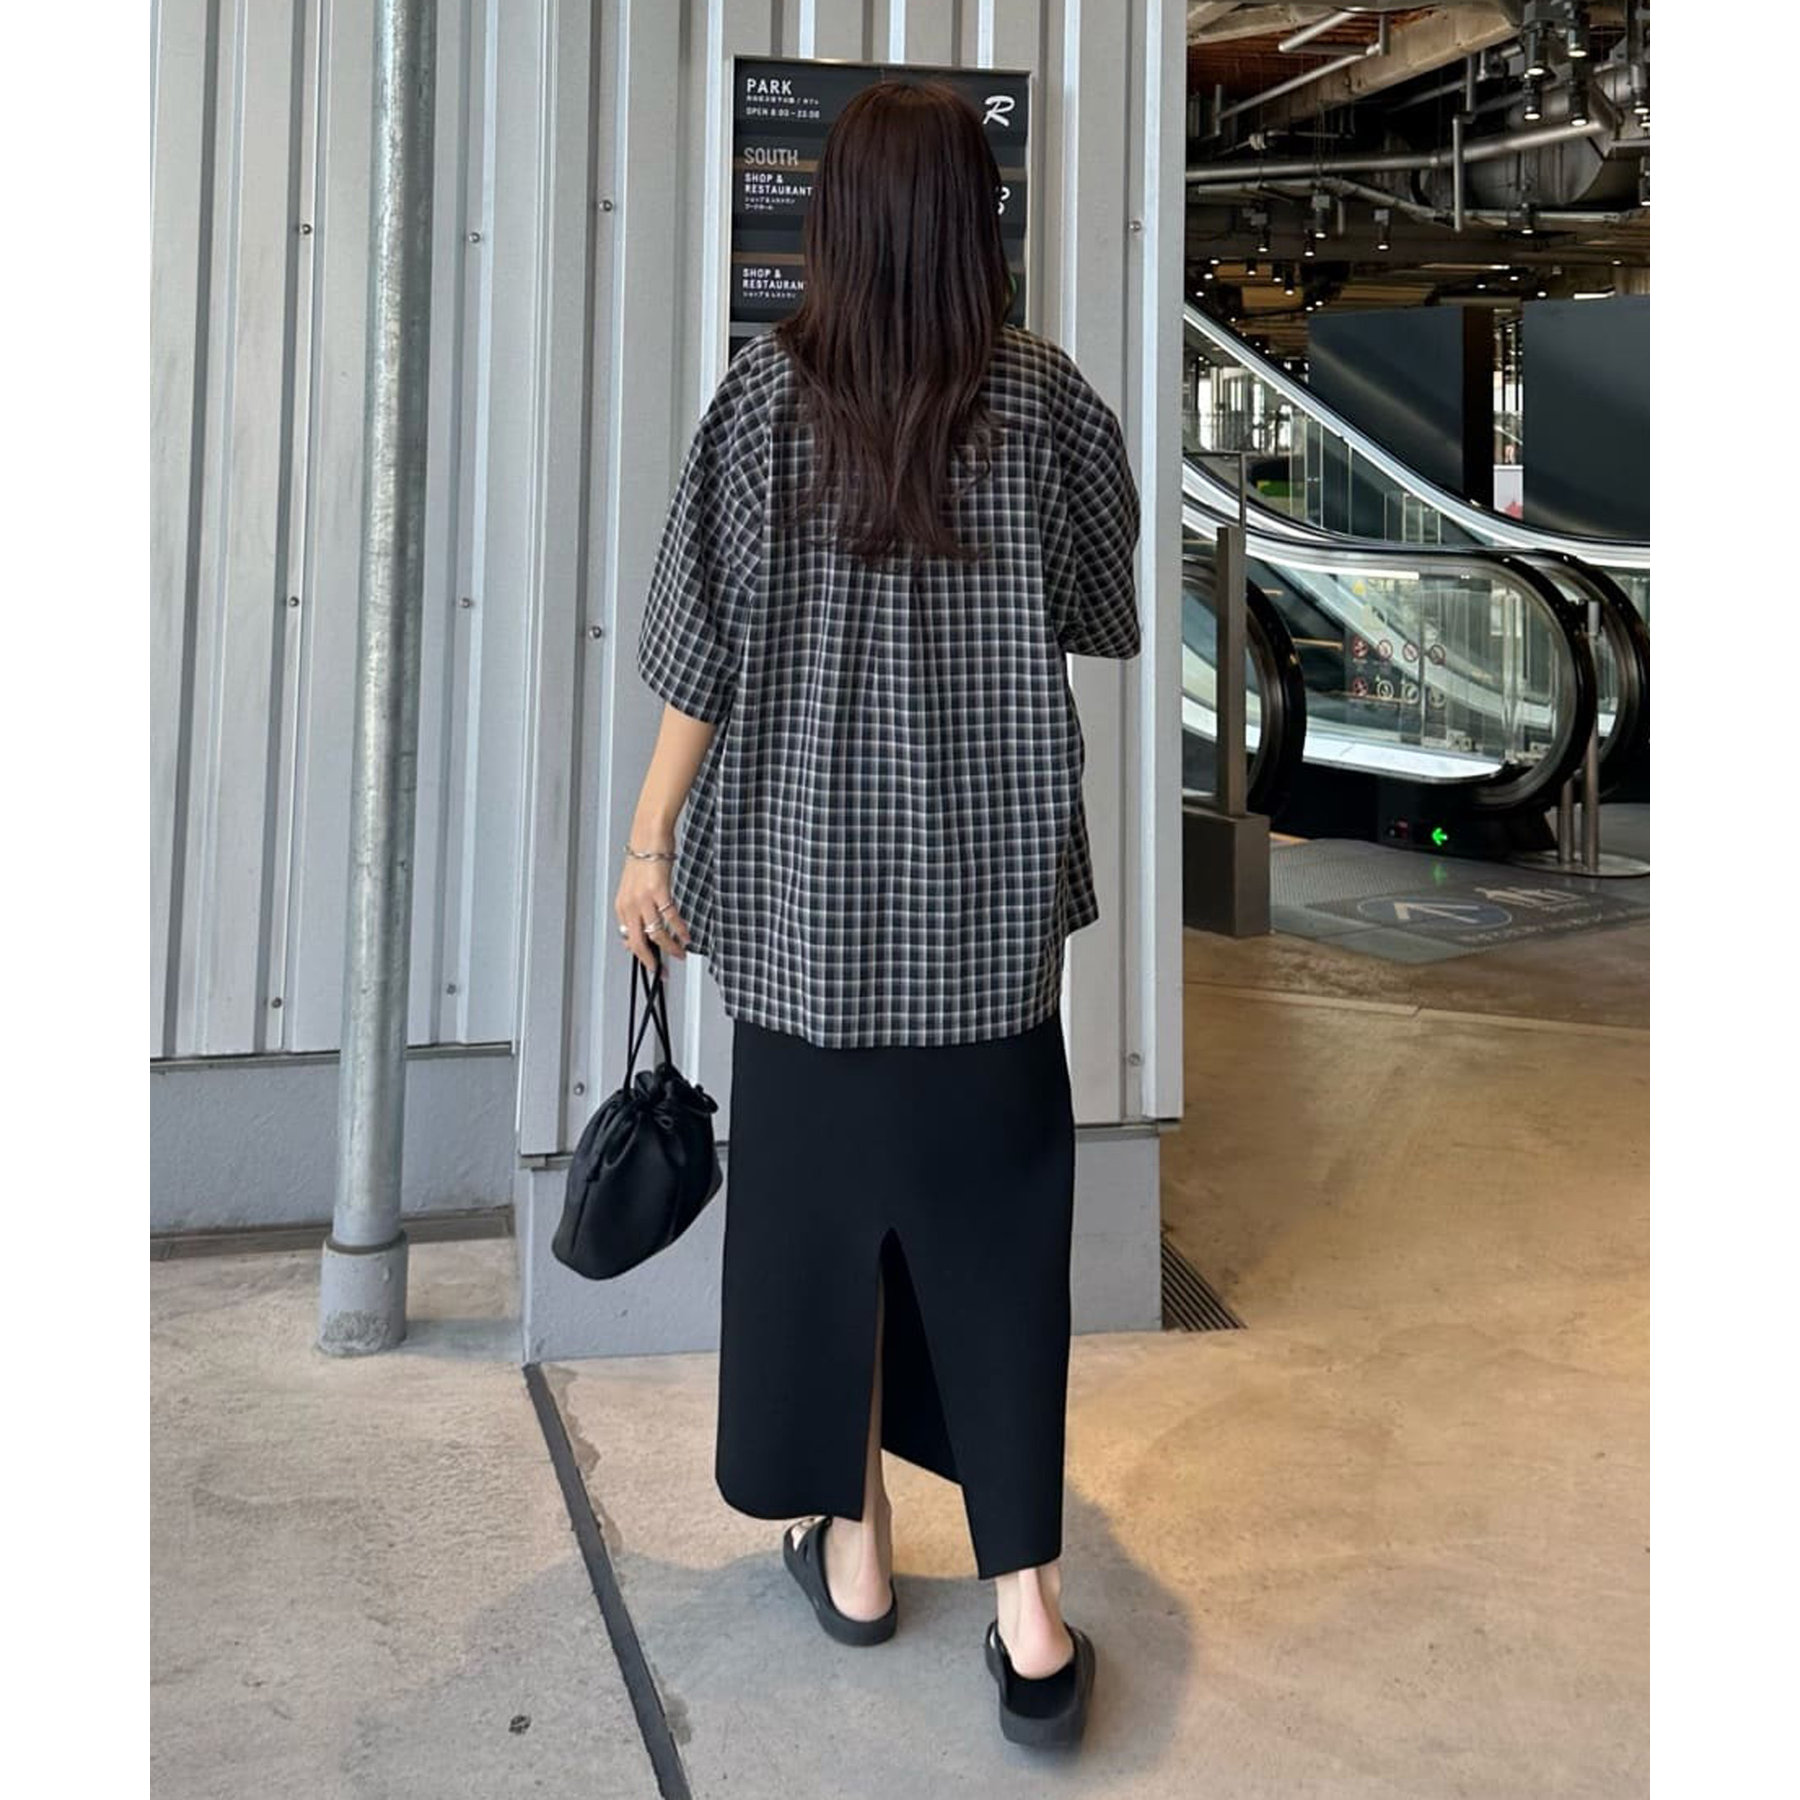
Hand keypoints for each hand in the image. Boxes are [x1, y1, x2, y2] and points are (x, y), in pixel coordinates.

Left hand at [615, 839, 692, 975]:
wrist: (649, 837)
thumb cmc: (644, 860)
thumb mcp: (632, 889)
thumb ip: (635, 910)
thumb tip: (641, 930)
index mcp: (622, 906)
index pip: (629, 939)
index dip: (641, 956)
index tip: (652, 964)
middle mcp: (630, 905)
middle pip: (638, 942)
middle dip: (652, 960)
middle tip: (662, 971)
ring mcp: (643, 899)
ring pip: (656, 933)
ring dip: (670, 947)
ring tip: (680, 953)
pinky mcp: (658, 891)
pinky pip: (670, 917)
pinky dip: (680, 930)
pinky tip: (686, 936)